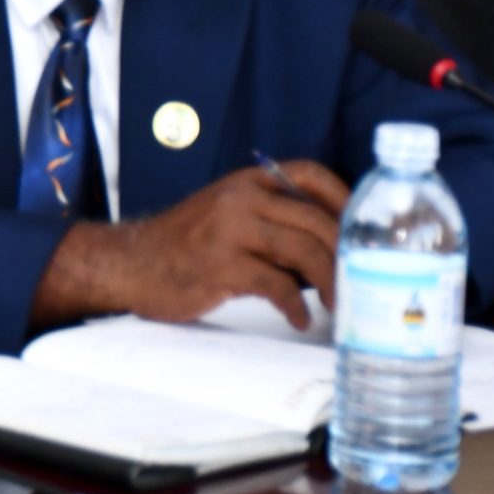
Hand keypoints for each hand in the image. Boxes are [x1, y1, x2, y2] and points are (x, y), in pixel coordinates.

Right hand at [32, 161, 350, 330]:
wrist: (128, 264)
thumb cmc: (183, 248)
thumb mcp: (226, 219)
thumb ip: (271, 225)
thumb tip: (331, 256)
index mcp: (245, 182)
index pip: (309, 174)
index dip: (345, 197)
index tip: (365, 227)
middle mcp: (240, 198)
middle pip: (315, 219)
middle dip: (346, 254)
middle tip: (360, 282)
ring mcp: (229, 230)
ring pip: (303, 250)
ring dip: (329, 282)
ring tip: (336, 304)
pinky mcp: (221, 264)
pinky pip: (276, 284)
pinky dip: (295, 305)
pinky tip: (299, 319)